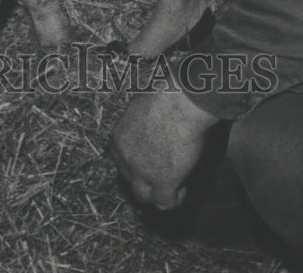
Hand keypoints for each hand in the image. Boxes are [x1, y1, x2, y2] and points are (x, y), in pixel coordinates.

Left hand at [109, 91, 216, 209]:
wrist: (179, 105)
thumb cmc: (165, 99)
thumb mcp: (140, 110)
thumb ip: (138, 125)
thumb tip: (147, 129)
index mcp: (118, 139)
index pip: (120, 161)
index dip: (135, 163)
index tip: (150, 159)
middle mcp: (125, 158)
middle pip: (129, 179)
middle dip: (143, 179)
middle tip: (161, 172)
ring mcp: (142, 172)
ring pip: (143, 196)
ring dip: (155, 193)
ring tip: (173, 184)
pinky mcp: (162, 182)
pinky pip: (165, 203)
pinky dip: (175, 198)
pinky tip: (184, 186)